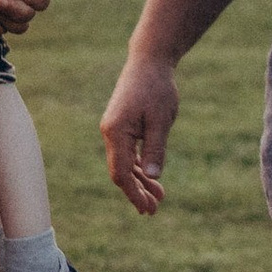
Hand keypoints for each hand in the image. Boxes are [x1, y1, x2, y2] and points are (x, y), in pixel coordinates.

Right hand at [99, 51, 178, 215]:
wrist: (149, 61)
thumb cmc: (157, 88)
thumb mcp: (161, 120)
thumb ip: (155, 149)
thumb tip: (153, 177)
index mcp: (116, 132)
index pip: (121, 172)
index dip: (133, 193)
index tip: (147, 209)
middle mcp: (110, 133)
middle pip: (121, 172)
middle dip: (137, 192)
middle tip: (154, 210)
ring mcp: (115, 130)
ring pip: (125, 164)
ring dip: (140, 181)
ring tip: (159, 198)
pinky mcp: (122, 126)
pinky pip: (128, 153)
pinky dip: (140, 166)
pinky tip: (152, 178)